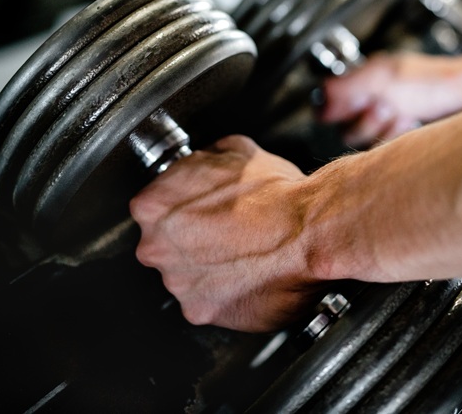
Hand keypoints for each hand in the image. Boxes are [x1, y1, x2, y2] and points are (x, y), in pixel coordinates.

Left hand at [130, 135, 323, 331]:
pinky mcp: (201, 311)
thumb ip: (201, 163)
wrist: (309, 231)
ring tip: (240, 254)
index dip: (181, 206)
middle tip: (223, 232)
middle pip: (163, 245)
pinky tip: (245, 276)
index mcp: (153, 205)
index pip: (152, 207)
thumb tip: (204, 167)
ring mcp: (177, 282)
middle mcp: (156, 247)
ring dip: (206, 268)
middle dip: (190, 240)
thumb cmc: (275, 193)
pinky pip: (206, 302)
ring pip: (183, 275)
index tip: (199, 210)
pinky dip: (224, 294)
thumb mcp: (232, 151)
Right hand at [319, 51, 461, 147]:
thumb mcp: (384, 78)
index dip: (337, 110)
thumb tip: (321, 93)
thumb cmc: (435, 82)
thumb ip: (348, 86)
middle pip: (345, 127)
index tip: (353, 108)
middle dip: (366, 120)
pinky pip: (384, 145)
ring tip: (400, 114)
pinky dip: (396, 136)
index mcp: (365, 78)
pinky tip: (410, 124)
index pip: (329, 102)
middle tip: (385, 107)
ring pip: (365, 139)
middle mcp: (374, 96)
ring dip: (382, 128)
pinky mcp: (402, 130)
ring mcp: (389, 114)